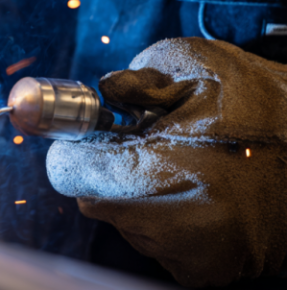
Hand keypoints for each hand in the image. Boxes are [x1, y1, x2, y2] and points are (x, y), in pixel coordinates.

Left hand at [46, 38, 286, 286]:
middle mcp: (178, 233)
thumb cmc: (263, 103)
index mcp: (172, 178)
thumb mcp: (193, 66)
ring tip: (182, 161)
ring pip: (122, 218)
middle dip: (109, 166)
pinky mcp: (205, 271)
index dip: (75, 145)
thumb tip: (97, 98)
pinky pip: (153, 237)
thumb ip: (130, 81)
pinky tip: (194, 187)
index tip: (89, 130)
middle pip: (95, 199)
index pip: (73, 173)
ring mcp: (193, 259)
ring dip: (134, 189)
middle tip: (145, 138)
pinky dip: (160, 211)